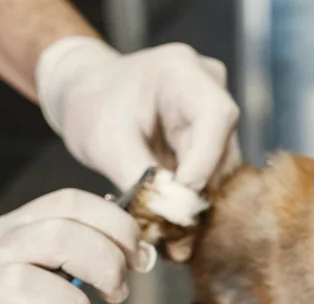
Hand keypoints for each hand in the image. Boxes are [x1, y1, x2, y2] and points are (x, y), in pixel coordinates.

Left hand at [36, 37, 240, 224]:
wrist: (89, 97)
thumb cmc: (92, 106)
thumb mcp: (104, 141)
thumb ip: (138, 175)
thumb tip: (169, 213)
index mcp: (182, 72)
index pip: (216, 116)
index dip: (205, 160)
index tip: (180, 197)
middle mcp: (209, 87)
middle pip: (224, 145)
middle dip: (199, 186)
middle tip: (170, 222)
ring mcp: (214, 111)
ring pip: (224, 164)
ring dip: (197, 195)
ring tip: (165, 219)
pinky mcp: (213, 135)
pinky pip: (214, 171)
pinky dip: (193, 193)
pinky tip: (169, 208)